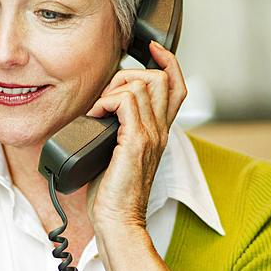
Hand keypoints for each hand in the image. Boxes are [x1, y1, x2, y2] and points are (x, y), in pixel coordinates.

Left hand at [86, 41, 186, 229]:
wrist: (118, 221)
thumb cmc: (113, 195)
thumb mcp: (117, 154)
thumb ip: (117, 131)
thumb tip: (97, 114)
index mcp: (158, 132)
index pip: (176, 86)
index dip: (168, 62)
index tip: (152, 49)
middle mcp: (160, 131)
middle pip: (161, 78)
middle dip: (130, 73)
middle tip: (107, 94)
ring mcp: (151, 135)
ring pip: (141, 85)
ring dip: (113, 88)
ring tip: (98, 109)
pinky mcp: (136, 142)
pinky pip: (125, 102)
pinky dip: (105, 102)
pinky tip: (94, 116)